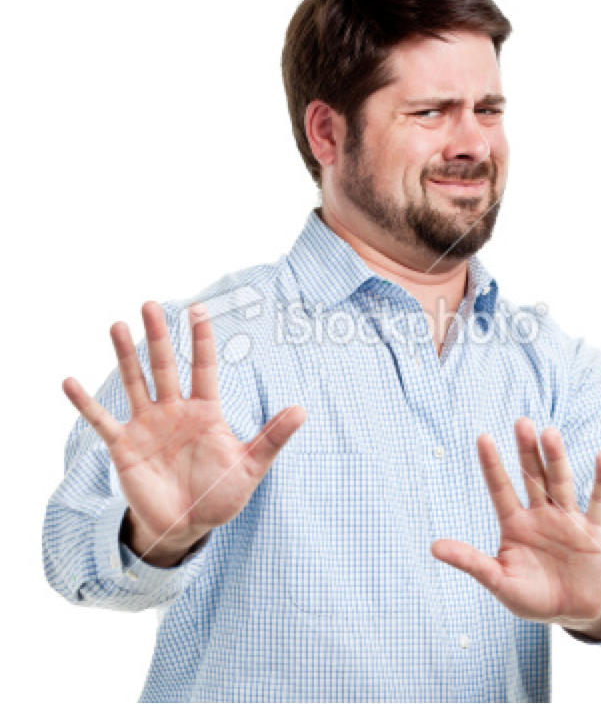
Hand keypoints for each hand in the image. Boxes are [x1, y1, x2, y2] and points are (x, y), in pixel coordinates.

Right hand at [63, 301, 305, 561]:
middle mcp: (174, 411)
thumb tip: (302, 410)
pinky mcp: (124, 446)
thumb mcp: (250, 466)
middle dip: (157, 336)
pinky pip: (102, 420)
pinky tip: (69, 382)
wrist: (187, 526)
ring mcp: (147, 426)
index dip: (200, 339)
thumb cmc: (220, 495)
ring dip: (124, 356)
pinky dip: (85, 403)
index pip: (202, 367)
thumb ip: (272, 438)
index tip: (197, 309)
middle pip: (164, 366)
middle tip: (150, 303)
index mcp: (205, 412)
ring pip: (134, 382)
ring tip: (116, 325)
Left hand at [431, 417, 600, 630]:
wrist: (575, 613)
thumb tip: (433, 547)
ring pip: (561, 482)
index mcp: (515, 523)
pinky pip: (599, 501)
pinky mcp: (595, 530)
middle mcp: (540, 514)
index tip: (483, 437)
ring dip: (556, 459)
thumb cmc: (532, 597)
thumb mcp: (499, 581)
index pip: (500, 488)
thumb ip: (471, 562)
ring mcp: (568, 519)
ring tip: (550, 434)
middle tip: (521, 422)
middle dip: (527, 451)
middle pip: (532, 476)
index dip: (492, 464)